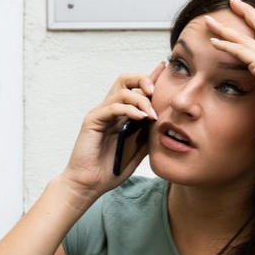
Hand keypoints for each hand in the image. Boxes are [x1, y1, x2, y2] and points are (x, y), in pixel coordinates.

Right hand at [60, 62, 165, 202]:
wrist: (89, 184)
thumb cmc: (110, 169)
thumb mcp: (138, 152)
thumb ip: (148, 136)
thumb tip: (165, 124)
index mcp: (122, 115)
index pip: (136, 90)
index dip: (150, 78)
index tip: (164, 69)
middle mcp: (111, 110)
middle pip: (125, 80)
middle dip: (143, 80)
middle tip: (156, 90)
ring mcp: (101, 114)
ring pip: (121, 92)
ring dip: (140, 100)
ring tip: (152, 114)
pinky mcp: (92, 121)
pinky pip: (112, 108)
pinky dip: (128, 110)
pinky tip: (141, 118)